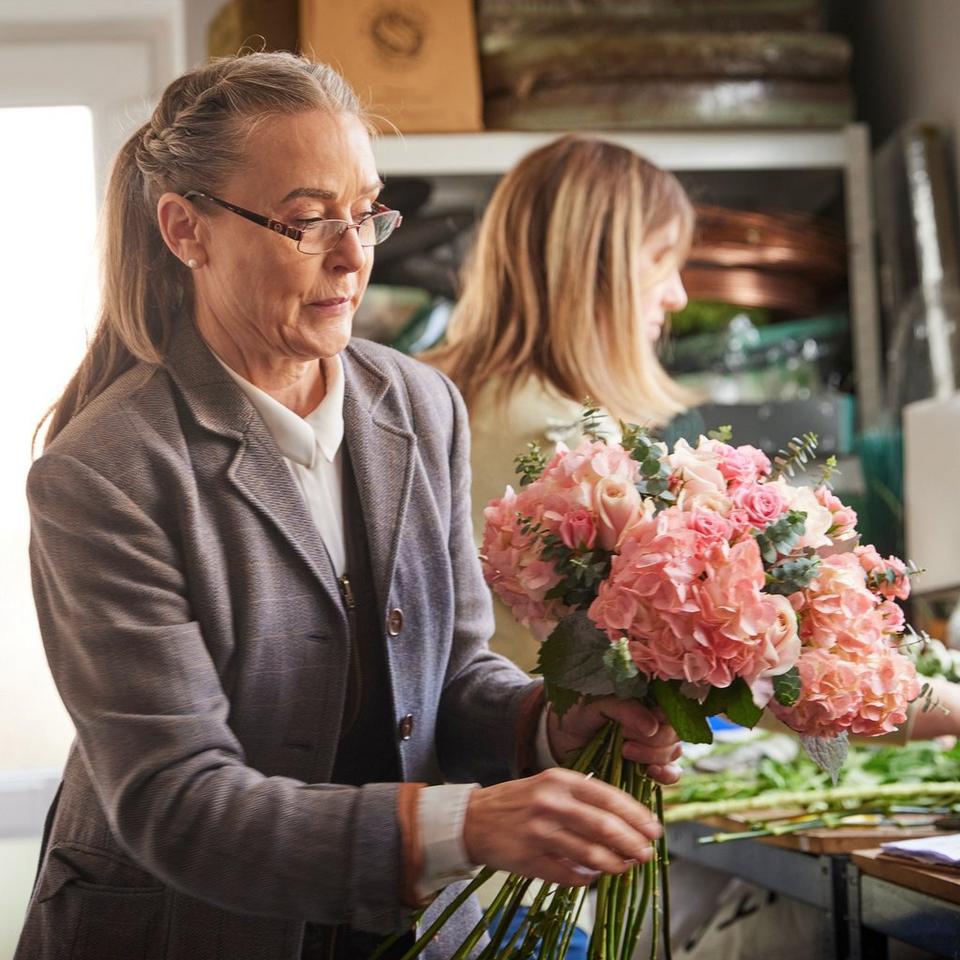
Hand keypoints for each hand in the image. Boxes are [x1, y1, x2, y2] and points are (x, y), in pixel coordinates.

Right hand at [462, 767, 661, 885]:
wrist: (472, 819)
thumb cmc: (518, 801)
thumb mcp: (549, 784)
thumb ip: (583, 797)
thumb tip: (626, 819)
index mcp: (559, 779)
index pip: (608, 797)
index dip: (636, 815)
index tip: (653, 829)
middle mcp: (550, 802)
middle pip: (604, 826)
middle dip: (632, 843)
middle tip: (646, 853)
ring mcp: (539, 832)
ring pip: (590, 854)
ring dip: (615, 864)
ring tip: (626, 867)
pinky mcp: (529, 858)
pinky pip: (568, 874)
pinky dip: (586, 879)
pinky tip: (594, 877)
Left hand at [547, 698, 682, 784]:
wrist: (562, 736)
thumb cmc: (579, 711)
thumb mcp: (597, 703)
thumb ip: (624, 709)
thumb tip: (653, 726)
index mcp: (646, 697)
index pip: (673, 705)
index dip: (664, 717)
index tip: (646, 725)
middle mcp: (655, 718)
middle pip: (674, 732)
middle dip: (651, 740)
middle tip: (624, 738)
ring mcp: (654, 742)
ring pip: (673, 751)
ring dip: (652, 755)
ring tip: (624, 750)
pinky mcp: (649, 765)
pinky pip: (672, 773)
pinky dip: (665, 775)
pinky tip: (650, 771)